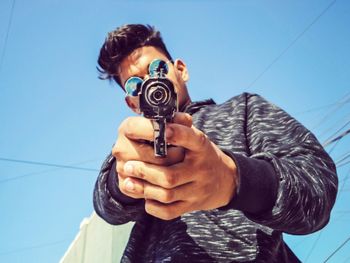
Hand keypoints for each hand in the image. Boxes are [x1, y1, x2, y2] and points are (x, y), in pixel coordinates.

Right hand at [113, 113, 191, 199]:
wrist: (150, 159)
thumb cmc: (162, 138)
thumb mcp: (170, 125)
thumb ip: (178, 120)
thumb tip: (185, 120)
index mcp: (127, 128)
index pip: (135, 128)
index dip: (154, 131)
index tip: (171, 133)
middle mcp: (121, 148)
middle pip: (147, 155)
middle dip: (170, 155)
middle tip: (183, 153)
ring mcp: (121, 168)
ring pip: (150, 175)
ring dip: (169, 172)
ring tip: (180, 166)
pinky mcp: (125, 185)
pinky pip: (146, 190)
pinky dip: (161, 188)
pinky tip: (172, 182)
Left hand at [121, 113, 237, 219]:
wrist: (225, 180)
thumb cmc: (202, 154)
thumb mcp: (196, 137)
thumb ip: (179, 126)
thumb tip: (158, 114)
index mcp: (202, 147)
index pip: (192, 139)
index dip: (177, 134)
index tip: (162, 130)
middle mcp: (201, 169)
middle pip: (170, 176)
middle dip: (145, 172)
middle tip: (128, 166)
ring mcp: (197, 190)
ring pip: (167, 194)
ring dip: (144, 189)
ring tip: (128, 182)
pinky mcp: (192, 206)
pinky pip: (170, 212)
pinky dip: (154, 206)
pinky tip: (145, 197)